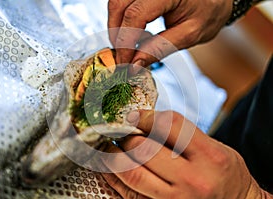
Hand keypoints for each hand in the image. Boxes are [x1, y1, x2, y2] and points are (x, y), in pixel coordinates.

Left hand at [101, 110, 269, 198]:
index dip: (145, 116)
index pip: (169, 125)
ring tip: (110, 146)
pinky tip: (111, 167)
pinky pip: (129, 194)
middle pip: (145, 149)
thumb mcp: (213, 147)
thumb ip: (181, 134)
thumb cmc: (224, 174)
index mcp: (209, 157)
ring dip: (114, 156)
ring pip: (132, 173)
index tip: (133, 115)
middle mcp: (193, 180)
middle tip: (121, 131)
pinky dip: (115, 178)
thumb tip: (143, 121)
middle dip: (127, 136)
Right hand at [108, 0, 232, 68]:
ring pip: (116, 2)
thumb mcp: (190, 35)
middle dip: (116, 34)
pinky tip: (132, 32)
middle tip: (122, 56)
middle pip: (119, 4)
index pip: (135, 15)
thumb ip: (161, 48)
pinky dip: (122, 19)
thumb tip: (135, 64)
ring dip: (117, 26)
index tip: (124, 62)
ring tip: (128, 46)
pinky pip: (123, 1)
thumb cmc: (209, 12)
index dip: (126, 42)